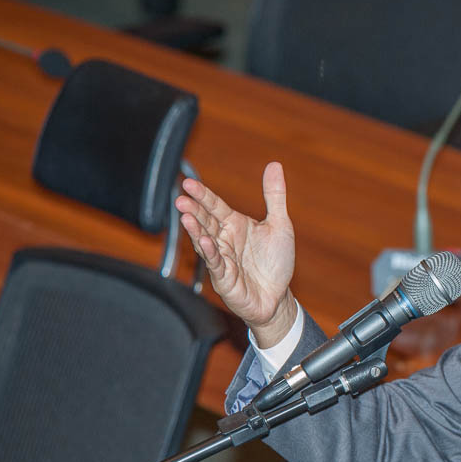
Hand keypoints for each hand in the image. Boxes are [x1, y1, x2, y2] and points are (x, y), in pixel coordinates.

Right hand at [176, 161, 296, 345]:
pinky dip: (210, 252)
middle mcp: (224, 239)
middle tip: (180, 198)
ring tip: (185, 216)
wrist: (278, 296)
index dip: (203, 195)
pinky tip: (203, 241)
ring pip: (205, 241)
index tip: (188, 183)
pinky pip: (216, 263)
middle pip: (205, 221)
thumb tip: (274, 165)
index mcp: (235, 224)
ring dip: (195, 229)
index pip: (215, 206)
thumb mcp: (280, 224)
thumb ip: (274, 196)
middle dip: (193, 210)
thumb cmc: (276, 262)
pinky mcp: (224, 278)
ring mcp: (222, 258)